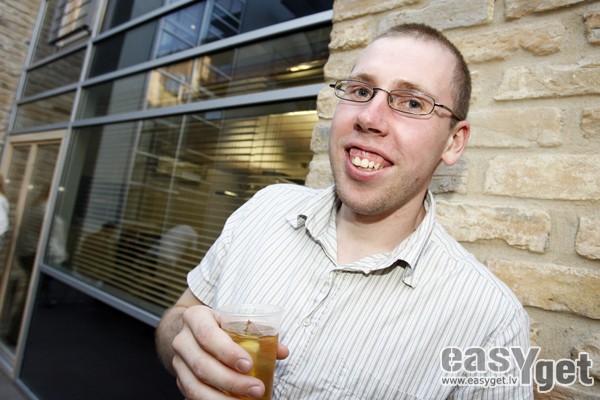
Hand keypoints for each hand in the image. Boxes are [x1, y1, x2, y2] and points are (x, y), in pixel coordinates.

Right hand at [171, 304, 288, 398]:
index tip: (249, 365)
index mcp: (196, 317)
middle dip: (231, 381)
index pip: (208, 335)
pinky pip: (193, 396)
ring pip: (195, 386)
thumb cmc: (219, 325)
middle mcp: (182, 340)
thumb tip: (282, 351)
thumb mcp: (234, 321)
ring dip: (222, 399)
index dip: (227, 352)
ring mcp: (178, 362)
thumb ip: (258, 333)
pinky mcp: (180, 379)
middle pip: (203, 365)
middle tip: (257, 388)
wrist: (192, 330)